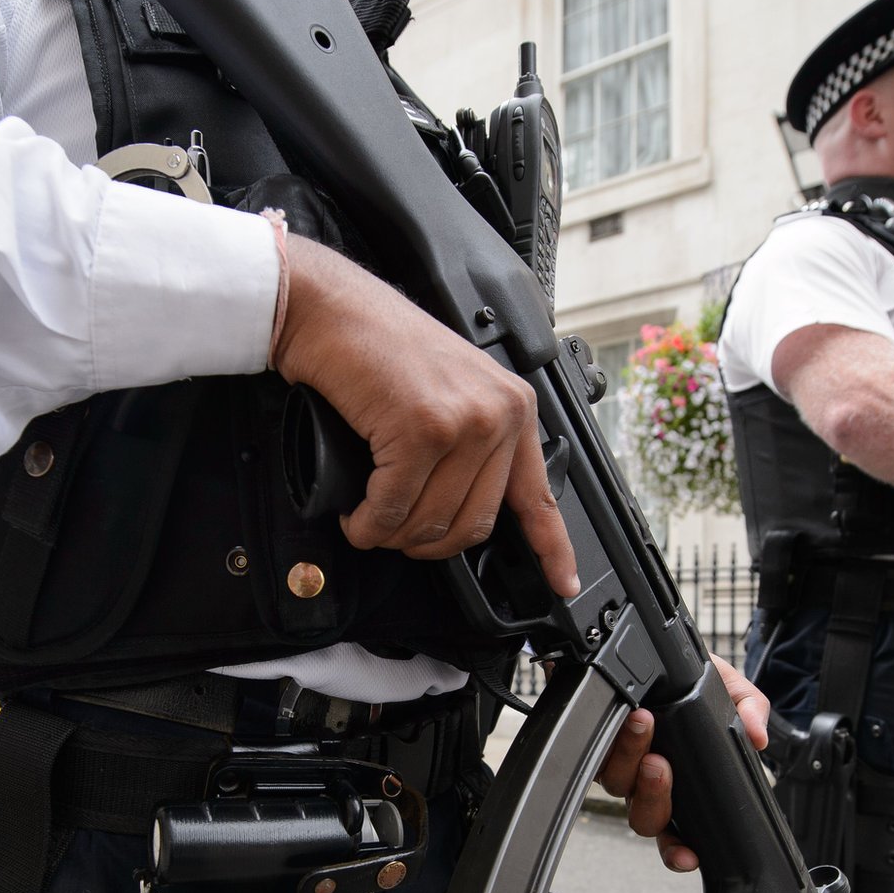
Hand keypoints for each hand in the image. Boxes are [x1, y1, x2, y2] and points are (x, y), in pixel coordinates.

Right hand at [270, 238, 577, 597]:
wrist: (331, 309)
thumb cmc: (377, 346)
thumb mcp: (449, 391)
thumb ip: (470, 445)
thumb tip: (459, 513)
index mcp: (513, 407)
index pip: (540, 496)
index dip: (552, 549)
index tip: (562, 583)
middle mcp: (498, 414)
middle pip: (474, 526)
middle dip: (428, 543)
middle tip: (396, 531)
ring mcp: (463, 422)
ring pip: (431, 524)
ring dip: (390, 535)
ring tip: (370, 518)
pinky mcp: (420, 430)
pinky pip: (394, 508)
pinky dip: (368, 522)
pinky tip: (356, 513)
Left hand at [596, 655, 767, 872]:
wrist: (639, 642)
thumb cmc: (682, 674)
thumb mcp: (724, 684)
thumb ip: (747, 706)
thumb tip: (758, 736)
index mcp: (679, 782)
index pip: (677, 833)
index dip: (679, 850)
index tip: (688, 855)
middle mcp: (643, 780)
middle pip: (645, 816)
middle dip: (654, 794)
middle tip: (660, 764)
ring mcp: (615, 760)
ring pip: (615, 782)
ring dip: (629, 756)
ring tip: (642, 723)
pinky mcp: (588, 735)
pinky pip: (590, 748)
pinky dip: (605, 734)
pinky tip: (620, 715)